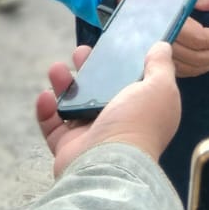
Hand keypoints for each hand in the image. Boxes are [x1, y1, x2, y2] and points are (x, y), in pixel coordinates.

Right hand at [35, 42, 181, 177]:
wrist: (109, 163)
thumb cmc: (137, 124)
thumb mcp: (160, 87)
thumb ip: (161, 65)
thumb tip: (162, 47)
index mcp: (141, 109)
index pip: (130, 82)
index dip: (120, 63)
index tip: (110, 45)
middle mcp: (117, 122)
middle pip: (99, 90)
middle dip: (88, 69)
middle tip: (80, 53)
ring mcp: (91, 136)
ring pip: (73, 104)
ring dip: (63, 84)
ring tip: (57, 69)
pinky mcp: (68, 146)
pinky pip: (53, 125)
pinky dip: (46, 110)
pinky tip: (46, 96)